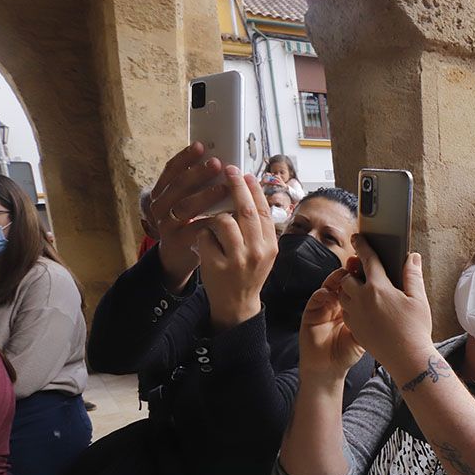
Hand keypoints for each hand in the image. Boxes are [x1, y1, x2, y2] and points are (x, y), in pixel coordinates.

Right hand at [149, 143, 231, 290]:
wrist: (177, 255)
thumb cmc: (188, 222)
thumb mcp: (186, 201)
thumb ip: (197, 185)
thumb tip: (220, 162)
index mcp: (161, 192)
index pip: (170, 170)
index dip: (184, 157)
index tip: (200, 145)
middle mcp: (160, 207)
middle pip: (178, 186)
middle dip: (197, 173)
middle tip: (217, 163)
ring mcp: (167, 225)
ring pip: (185, 207)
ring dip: (205, 195)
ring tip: (225, 188)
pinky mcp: (179, 241)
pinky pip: (195, 229)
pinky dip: (211, 221)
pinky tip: (225, 214)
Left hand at [195, 167, 277, 331]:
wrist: (237, 304)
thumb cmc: (248, 273)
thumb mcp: (263, 252)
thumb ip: (260, 229)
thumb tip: (251, 194)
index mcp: (271, 245)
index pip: (264, 211)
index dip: (254, 190)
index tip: (245, 173)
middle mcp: (257, 251)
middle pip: (245, 211)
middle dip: (235, 186)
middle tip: (228, 169)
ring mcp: (237, 260)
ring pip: (223, 221)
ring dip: (215, 217)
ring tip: (215, 225)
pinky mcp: (217, 266)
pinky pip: (205, 236)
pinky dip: (203, 235)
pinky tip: (206, 243)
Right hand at [298, 269, 365, 381]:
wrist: (328, 369)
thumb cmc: (348, 353)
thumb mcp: (367, 334)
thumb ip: (376, 319)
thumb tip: (394, 304)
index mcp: (353, 306)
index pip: (360, 285)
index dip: (366, 276)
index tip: (373, 267)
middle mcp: (338, 303)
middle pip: (345, 280)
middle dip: (352, 271)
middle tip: (358, 264)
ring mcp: (324, 306)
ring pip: (330, 285)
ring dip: (337, 278)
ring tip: (345, 275)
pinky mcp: (311, 313)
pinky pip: (316, 298)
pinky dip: (323, 293)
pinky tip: (329, 294)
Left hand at [335, 237, 433, 382]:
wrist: (407, 358)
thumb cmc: (416, 329)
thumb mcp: (419, 299)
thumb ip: (413, 275)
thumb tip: (412, 257)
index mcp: (379, 287)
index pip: (366, 259)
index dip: (362, 245)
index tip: (358, 238)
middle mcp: (362, 299)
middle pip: (347, 277)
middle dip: (353, 272)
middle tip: (364, 272)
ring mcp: (356, 315)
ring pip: (343, 294)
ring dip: (350, 289)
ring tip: (363, 290)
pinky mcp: (354, 328)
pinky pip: (346, 311)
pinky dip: (350, 305)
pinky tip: (363, 308)